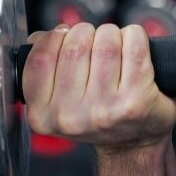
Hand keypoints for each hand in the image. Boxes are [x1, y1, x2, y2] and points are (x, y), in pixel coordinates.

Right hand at [21, 22, 175, 152]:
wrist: (132, 142)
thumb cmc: (93, 113)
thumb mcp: (54, 100)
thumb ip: (41, 68)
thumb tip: (42, 37)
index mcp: (42, 115)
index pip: (40, 58)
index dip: (53, 38)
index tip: (63, 36)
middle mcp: (69, 116)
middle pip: (74, 46)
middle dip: (85, 33)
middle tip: (92, 41)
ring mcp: (103, 110)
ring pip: (105, 43)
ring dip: (110, 34)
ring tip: (113, 45)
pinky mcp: (135, 101)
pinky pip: (134, 47)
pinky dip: (134, 36)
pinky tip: (133, 45)